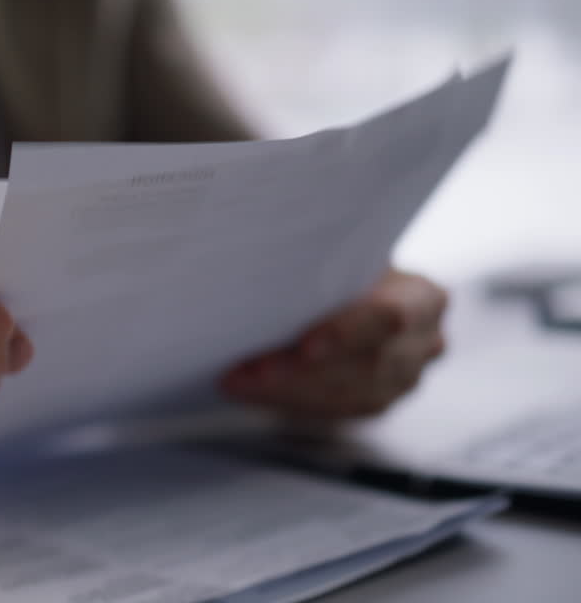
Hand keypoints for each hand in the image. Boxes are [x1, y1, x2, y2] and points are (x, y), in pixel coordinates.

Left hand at [220, 269, 447, 419]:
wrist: (356, 294)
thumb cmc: (344, 266)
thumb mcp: (345, 255)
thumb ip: (329, 267)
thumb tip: (276, 275)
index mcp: (424, 298)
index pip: (390, 317)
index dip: (345, 333)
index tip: (303, 347)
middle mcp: (424, 342)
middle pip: (363, 364)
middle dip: (299, 370)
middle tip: (247, 368)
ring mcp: (404, 379)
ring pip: (344, 393)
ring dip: (283, 388)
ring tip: (238, 378)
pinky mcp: (376, 402)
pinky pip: (331, 408)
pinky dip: (285, 398)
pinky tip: (250, 389)